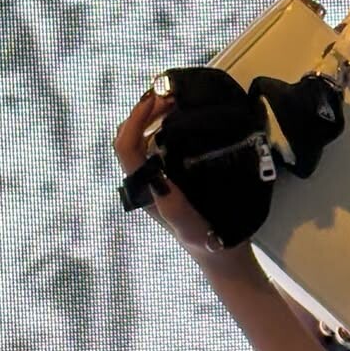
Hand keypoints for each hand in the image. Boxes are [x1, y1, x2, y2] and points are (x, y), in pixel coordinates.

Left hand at [113, 88, 262, 275]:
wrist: (223, 255)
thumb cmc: (207, 241)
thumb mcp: (190, 226)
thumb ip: (172, 205)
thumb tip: (154, 175)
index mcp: (144, 191)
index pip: (125, 148)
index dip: (135, 120)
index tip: (157, 100)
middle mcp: (145, 182)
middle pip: (128, 138)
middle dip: (143, 112)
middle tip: (170, 94)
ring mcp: (156, 178)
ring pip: (141, 138)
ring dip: (153, 116)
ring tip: (176, 101)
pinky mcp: (171, 175)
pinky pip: (158, 143)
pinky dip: (165, 124)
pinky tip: (185, 118)